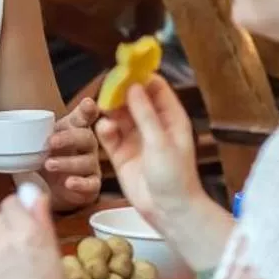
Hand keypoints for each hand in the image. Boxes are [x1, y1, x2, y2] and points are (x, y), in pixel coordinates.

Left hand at [42, 97, 102, 206]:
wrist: (51, 186)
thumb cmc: (46, 156)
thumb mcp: (37, 142)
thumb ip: (28, 133)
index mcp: (75, 130)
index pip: (84, 116)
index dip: (87, 109)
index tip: (87, 103)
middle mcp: (87, 146)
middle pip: (86, 137)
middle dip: (68, 138)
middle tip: (50, 142)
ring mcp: (91, 165)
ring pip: (87, 161)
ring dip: (68, 163)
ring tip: (49, 165)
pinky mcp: (92, 184)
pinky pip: (91, 184)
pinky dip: (81, 183)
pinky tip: (69, 183)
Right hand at [95, 76, 204, 228]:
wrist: (168, 211)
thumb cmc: (174, 176)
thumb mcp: (160, 141)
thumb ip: (145, 114)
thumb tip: (133, 87)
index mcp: (170, 118)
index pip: (155, 88)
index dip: (141, 76)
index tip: (124, 67)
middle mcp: (153, 125)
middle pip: (133, 99)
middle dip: (120, 92)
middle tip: (107, 87)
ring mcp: (136, 139)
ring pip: (119, 116)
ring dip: (111, 111)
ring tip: (104, 109)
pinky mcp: (121, 154)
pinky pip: (110, 135)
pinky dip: (105, 130)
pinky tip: (104, 129)